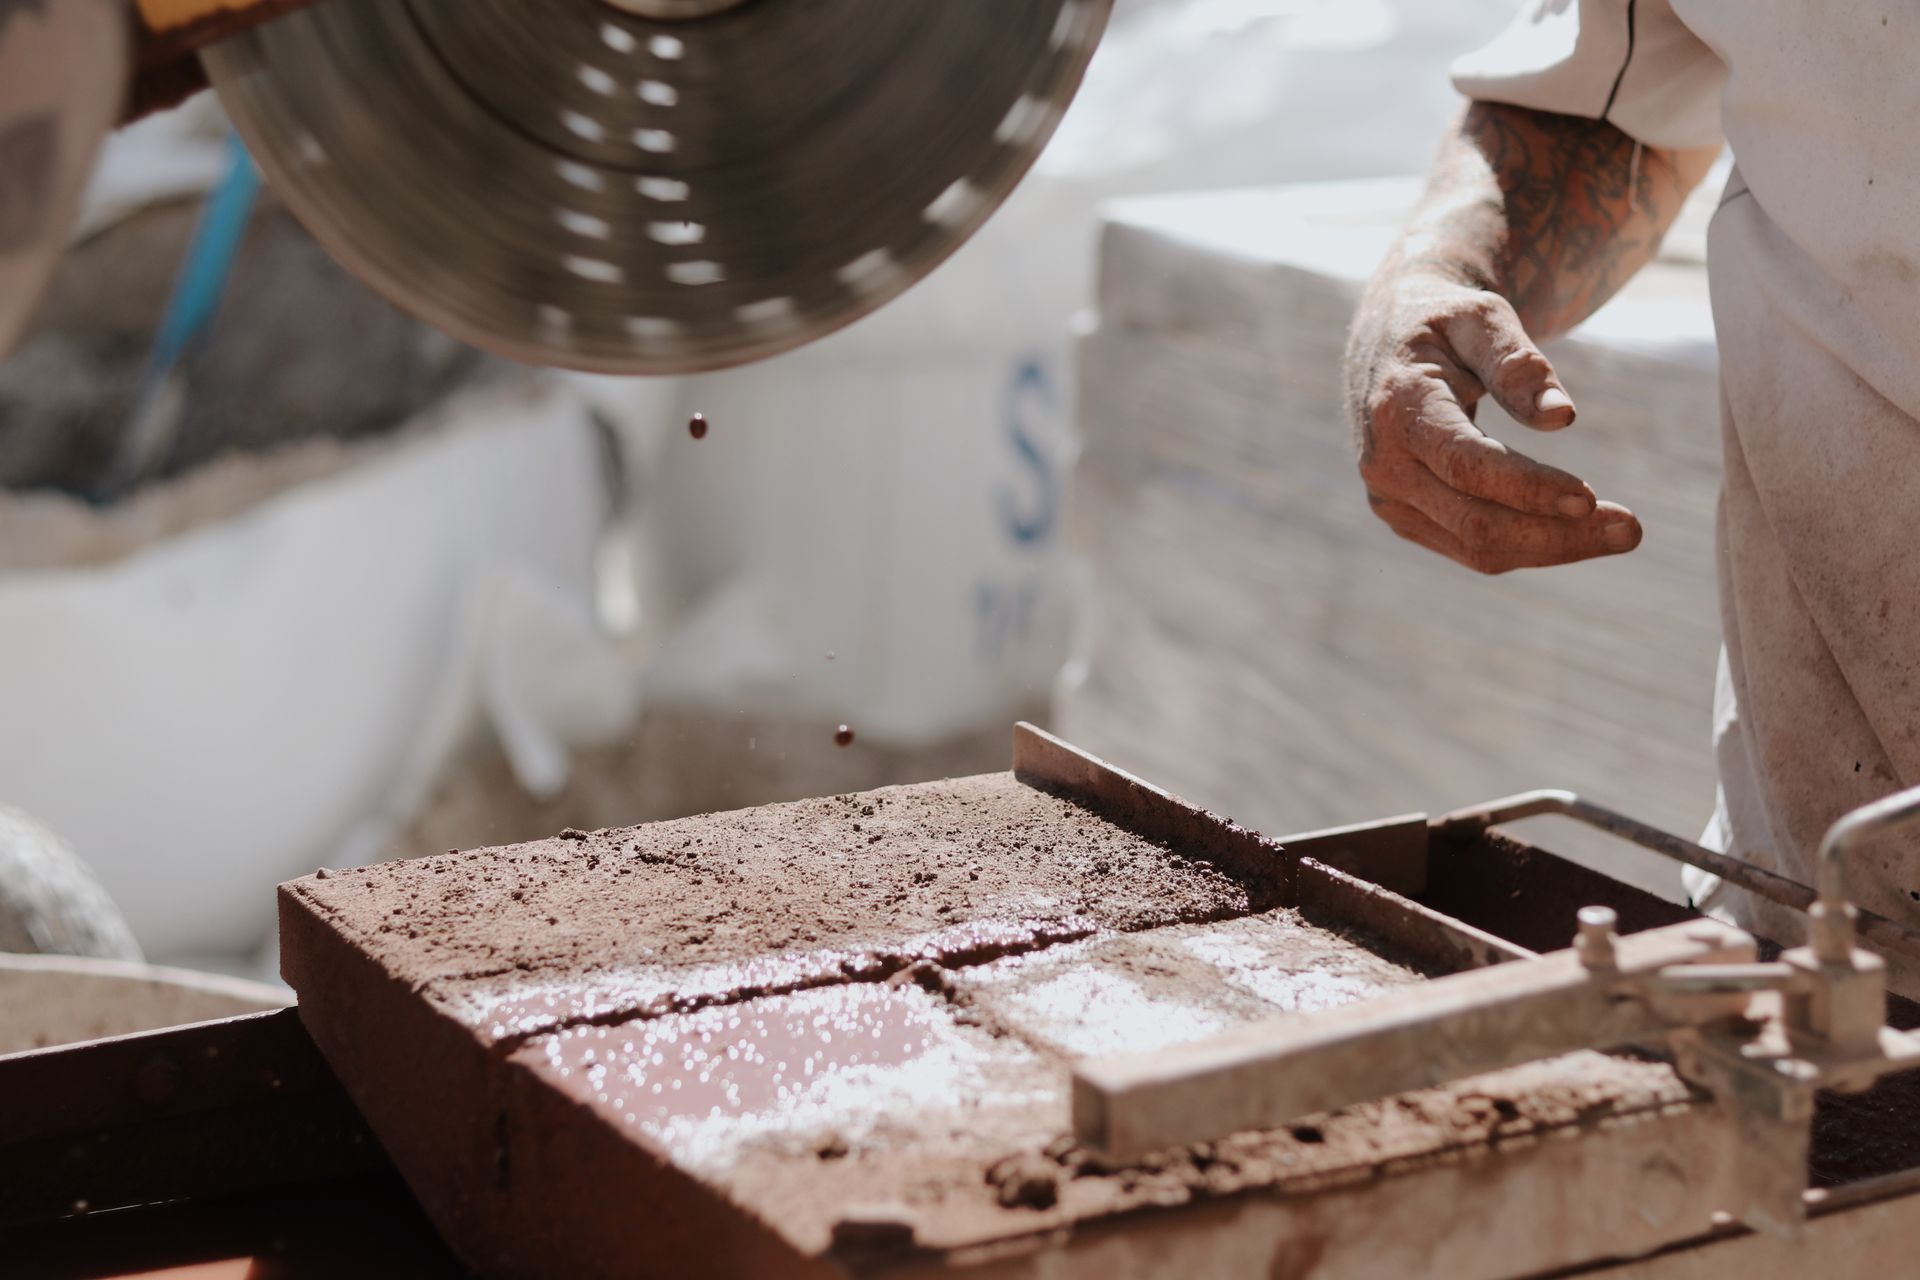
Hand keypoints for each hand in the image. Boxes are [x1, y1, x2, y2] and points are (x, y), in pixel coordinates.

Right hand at [1345, 270, 1640, 573]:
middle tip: (1632, 530)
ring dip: (1552, 547)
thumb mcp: (1481, 318)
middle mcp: (1385, 465)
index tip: (1591, 498)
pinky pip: (1473, 547)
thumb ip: (1518, 364)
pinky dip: (1530, 544)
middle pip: (1476, 524)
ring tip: (1619, 533)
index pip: (1465, 464)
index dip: (1527, 487)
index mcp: (1398, 408)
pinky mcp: (1407, 517)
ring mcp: (1391, 499)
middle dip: (1556, 534)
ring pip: (1477, 548)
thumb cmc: (1447, 322)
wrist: (1392, 341)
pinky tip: (1576, 528)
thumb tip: (1562, 417)